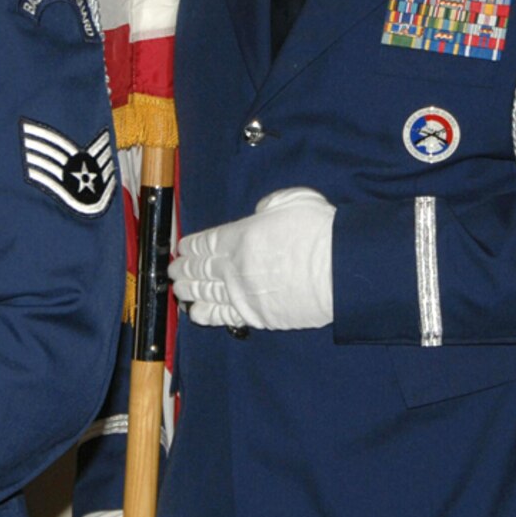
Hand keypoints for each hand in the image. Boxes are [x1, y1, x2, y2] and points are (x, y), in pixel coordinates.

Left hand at [170, 187, 335, 329]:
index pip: (206, 242)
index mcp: (241, 236)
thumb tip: (258, 214)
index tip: (182, 248)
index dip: (191, 246)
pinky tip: (195, 311)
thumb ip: (267, 207)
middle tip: (174, 269)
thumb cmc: (321, 232)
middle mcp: (235, 267)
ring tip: (179, 289)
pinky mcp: (257, 316)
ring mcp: (244, 294)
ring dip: (189, 290)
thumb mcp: (292, 201)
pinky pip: (224, 316)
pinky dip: (206, 314)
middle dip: (184, 268)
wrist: (341, 270)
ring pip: (207, 293)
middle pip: (201, 269)